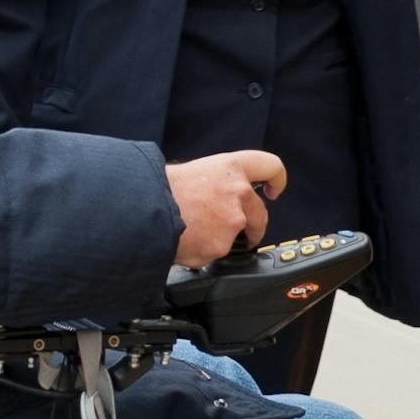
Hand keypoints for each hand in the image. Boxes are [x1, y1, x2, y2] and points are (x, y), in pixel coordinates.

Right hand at [165, 150, 286, 266]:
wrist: (142, 209)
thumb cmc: (160, 188)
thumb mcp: (193, 173)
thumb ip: (217, 183)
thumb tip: (220, 197)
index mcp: (231, 168)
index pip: (270, 166)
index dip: (277, 180)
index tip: (274, 190)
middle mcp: (238, 191)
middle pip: (260, 214)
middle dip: (254, 227)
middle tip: (244, 234)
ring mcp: (233, 220)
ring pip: (234, 236)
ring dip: (220, 238)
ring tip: (193, 232)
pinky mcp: (222, 245)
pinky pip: (216, 252)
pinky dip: (203, 251)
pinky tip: (185, 242)